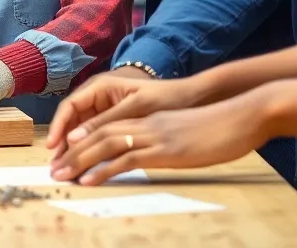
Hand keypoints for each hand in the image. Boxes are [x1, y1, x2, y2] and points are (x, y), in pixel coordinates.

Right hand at [46, 67, 203, 157]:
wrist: (189, 97)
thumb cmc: (163, 97)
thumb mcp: (133, 108)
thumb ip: (104, 122)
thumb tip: (74, 138)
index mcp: (100, 87)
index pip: (70, 106)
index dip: (58, 126)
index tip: (52, 146)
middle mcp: (97, 96)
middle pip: (71, 120)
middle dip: (62, 142)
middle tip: (55, 165)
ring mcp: (104, 108)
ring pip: (80, 129)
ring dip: (72, 148)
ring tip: (65, 169)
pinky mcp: (112, 121)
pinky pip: (93, 135)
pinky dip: (87, 149)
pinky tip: (83, 165)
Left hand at [49, 88, 274, 184]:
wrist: (243, 116)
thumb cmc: (222, 128)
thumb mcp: (188, 135)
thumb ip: (168, 142)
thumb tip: (158, 156)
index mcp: (150, 120)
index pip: (107, 127)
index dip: (84, 141)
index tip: (67, 156)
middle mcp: (146, 124)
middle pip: (98, 134)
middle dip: (72, 152)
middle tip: (53, 170)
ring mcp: (154, 134)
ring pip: (105, 144)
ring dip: (79, 160)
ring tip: (60, 175)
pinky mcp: (165, 149)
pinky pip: (126, 158)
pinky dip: (103, 169)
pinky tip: (88, 180)